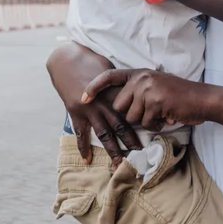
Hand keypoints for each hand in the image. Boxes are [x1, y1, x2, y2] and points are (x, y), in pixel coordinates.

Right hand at [46, 44, 141, 165]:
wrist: (66, 60)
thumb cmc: (91, 62)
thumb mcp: (110, 71)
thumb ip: (122, 85)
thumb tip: (138, 93)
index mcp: (114, 91)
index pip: (132, 110)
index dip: (144, 120)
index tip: (156, 130)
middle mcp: (103, 103)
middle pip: (120, 125)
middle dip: (131, 141)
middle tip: (141, 155)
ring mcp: (88, 109)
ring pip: (103, 133)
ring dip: (112, 149)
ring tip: (118, 164)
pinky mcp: (75, 112)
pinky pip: (81, 133)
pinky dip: (83, 147)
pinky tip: (87, 160)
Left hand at [82, 69, 212, 133]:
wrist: (202, 99)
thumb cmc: (178, 97)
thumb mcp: (155, 85)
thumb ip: (138, 90)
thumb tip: (119, 106)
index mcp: (139, 73)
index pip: (109, 76)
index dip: (93, 87)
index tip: (82, 98)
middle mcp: (141, 79)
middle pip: (118, 106)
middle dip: (131, 115)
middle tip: (151, 112)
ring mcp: (148, 89)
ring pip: (131, 117)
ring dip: (145, 121)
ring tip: (161, 113)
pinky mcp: (155, 102)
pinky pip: (146, 123)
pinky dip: (156, 126)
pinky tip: (167, 117)